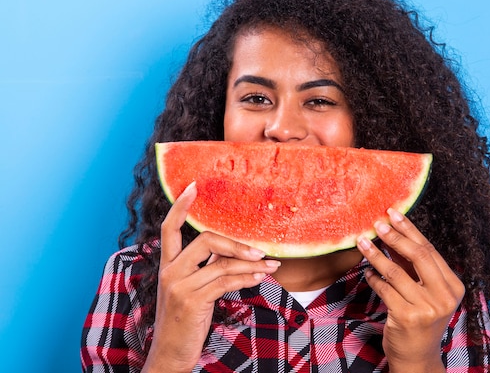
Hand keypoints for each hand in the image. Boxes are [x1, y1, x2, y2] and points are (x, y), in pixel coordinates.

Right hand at [142, 182, 280, 372]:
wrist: (169, 354)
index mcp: (167, 265)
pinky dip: (247, 278)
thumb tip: (234, 251)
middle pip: (205, 240)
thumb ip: (204, 268)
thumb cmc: (183, 321)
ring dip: (251, 264)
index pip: (169, 228)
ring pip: (221, 263)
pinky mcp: (191, 302)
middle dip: (237, 243)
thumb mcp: (190, 290)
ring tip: (272, 265)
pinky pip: (226, 282)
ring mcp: (179, 286)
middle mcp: (170, 271)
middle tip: (261, 251)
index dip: (180, 206)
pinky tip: (261, 278)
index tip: (193, 186)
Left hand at [356, 208, 464, 372]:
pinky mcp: (407, 318)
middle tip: (378, 224)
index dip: (410, 230)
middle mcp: (444, 296)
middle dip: (395, 236)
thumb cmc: (420, 319)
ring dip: (376, 255)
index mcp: (454, 286)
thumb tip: (393, 233)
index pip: (429, 250)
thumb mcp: (424, 292)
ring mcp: (427, 308)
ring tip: (362, 242)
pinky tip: (367, 272)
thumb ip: (413, 266)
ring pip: (396, 272)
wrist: (417, 357)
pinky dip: (373, 278)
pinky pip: (384, 289)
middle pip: (418, 256)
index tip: (393, 213)